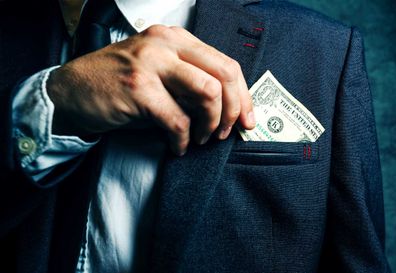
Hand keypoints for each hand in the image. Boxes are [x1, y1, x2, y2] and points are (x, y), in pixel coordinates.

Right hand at [47, 25, 254, 154]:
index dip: (243, 95)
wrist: (72, 90)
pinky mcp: (138, 88)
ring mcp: (151, 63)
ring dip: (210, 124)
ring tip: (201, 138)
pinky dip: (183, 139)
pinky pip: (178, 120)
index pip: (226, 64)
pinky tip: (178, 146)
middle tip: (226, 132)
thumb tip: (226, 108)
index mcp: (176, 39)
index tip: (248, 119)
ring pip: (207, 94)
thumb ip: (189, 82)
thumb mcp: (158, 72)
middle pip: (224, 75)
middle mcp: (166, 45)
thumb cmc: (117, 83)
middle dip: (233, 109)